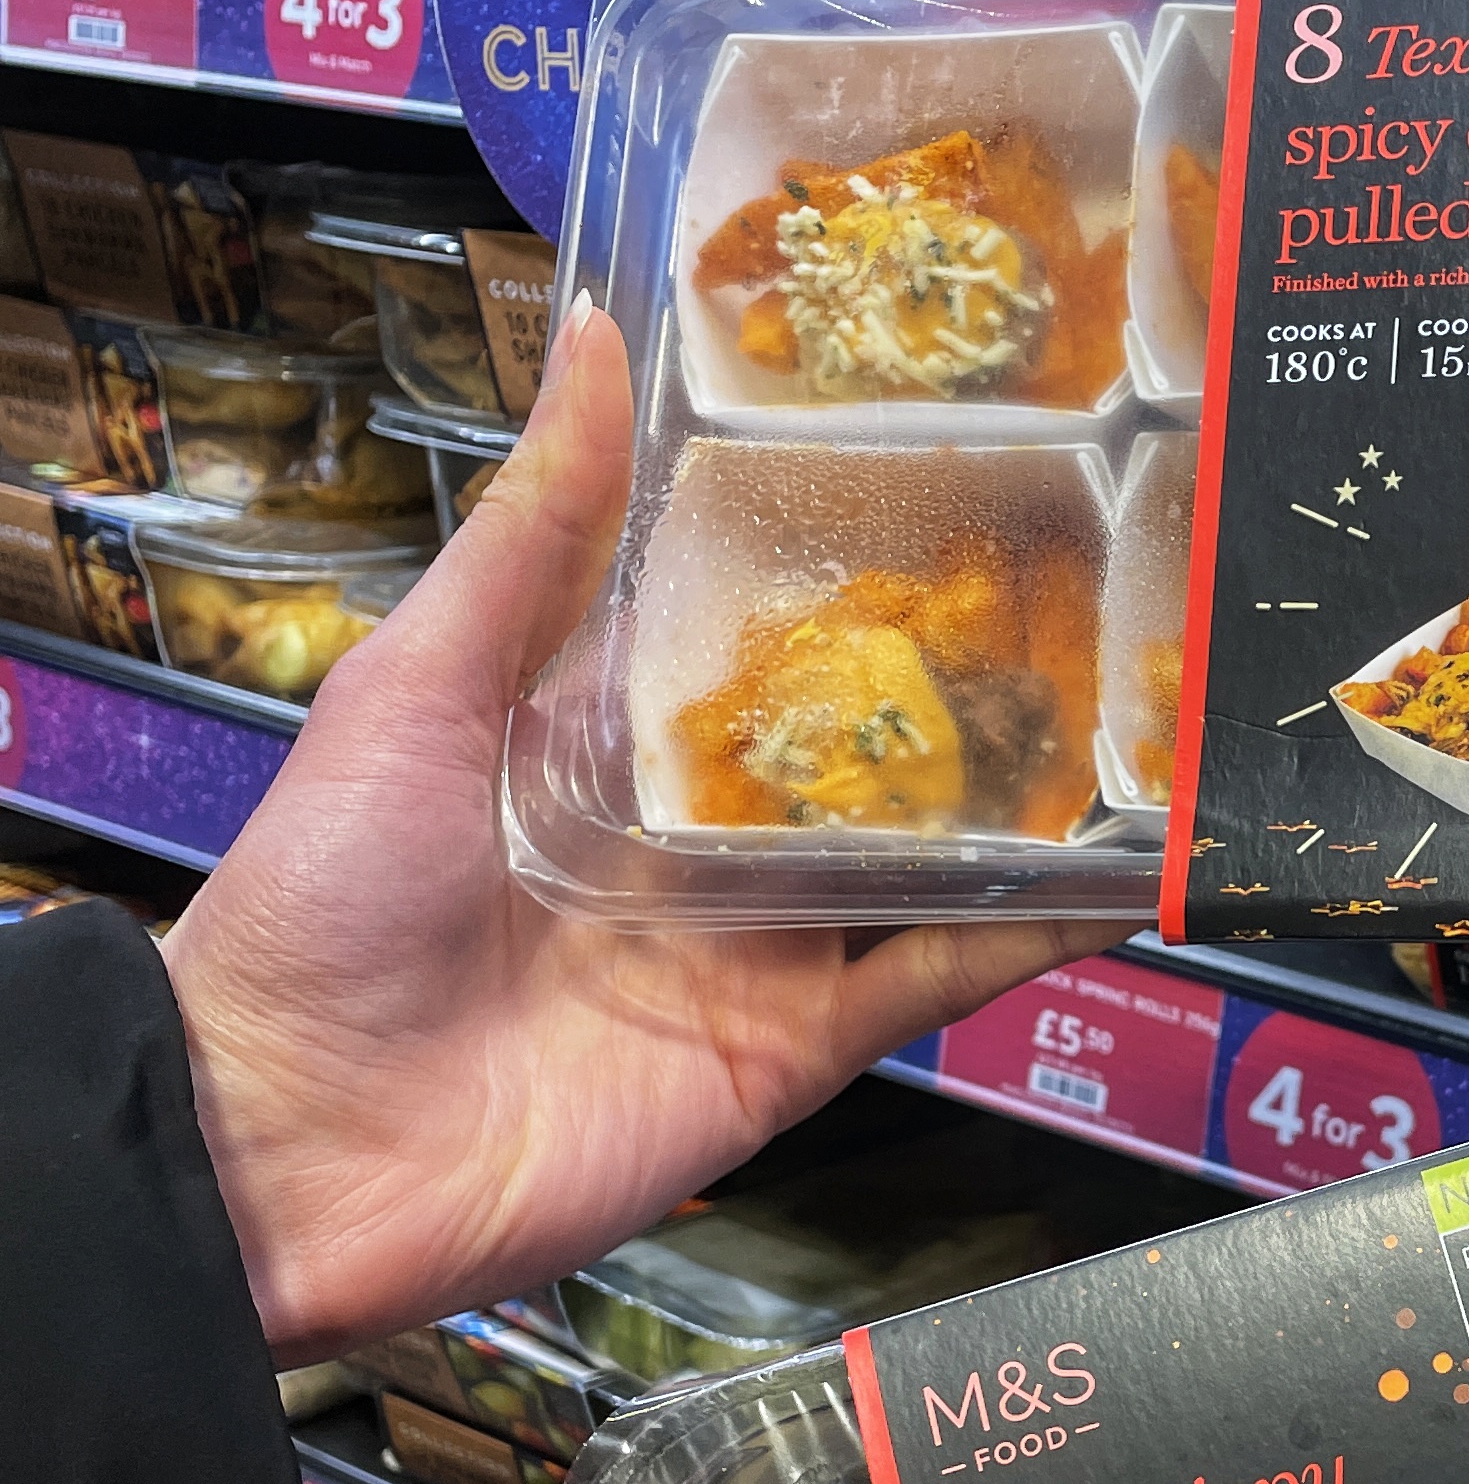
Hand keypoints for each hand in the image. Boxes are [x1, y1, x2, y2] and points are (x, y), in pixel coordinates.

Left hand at [162, 305, 1127, 1361]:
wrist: (290, 1147)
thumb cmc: (321, 903)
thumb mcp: (418, 687)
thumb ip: (534, 535)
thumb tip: (596, 337)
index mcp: (610, 739)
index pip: (761, 633)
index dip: (856, 560)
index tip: (972, 466)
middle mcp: (700, 836)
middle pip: (868, 745)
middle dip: (979, 679)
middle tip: (1117, 582)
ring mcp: (755, 946)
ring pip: (928, 858)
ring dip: (1037, 803)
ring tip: (1162, 713)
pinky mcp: (793, 1048)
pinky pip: (932, 981)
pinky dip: (1029, 935)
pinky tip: (1129, 877)